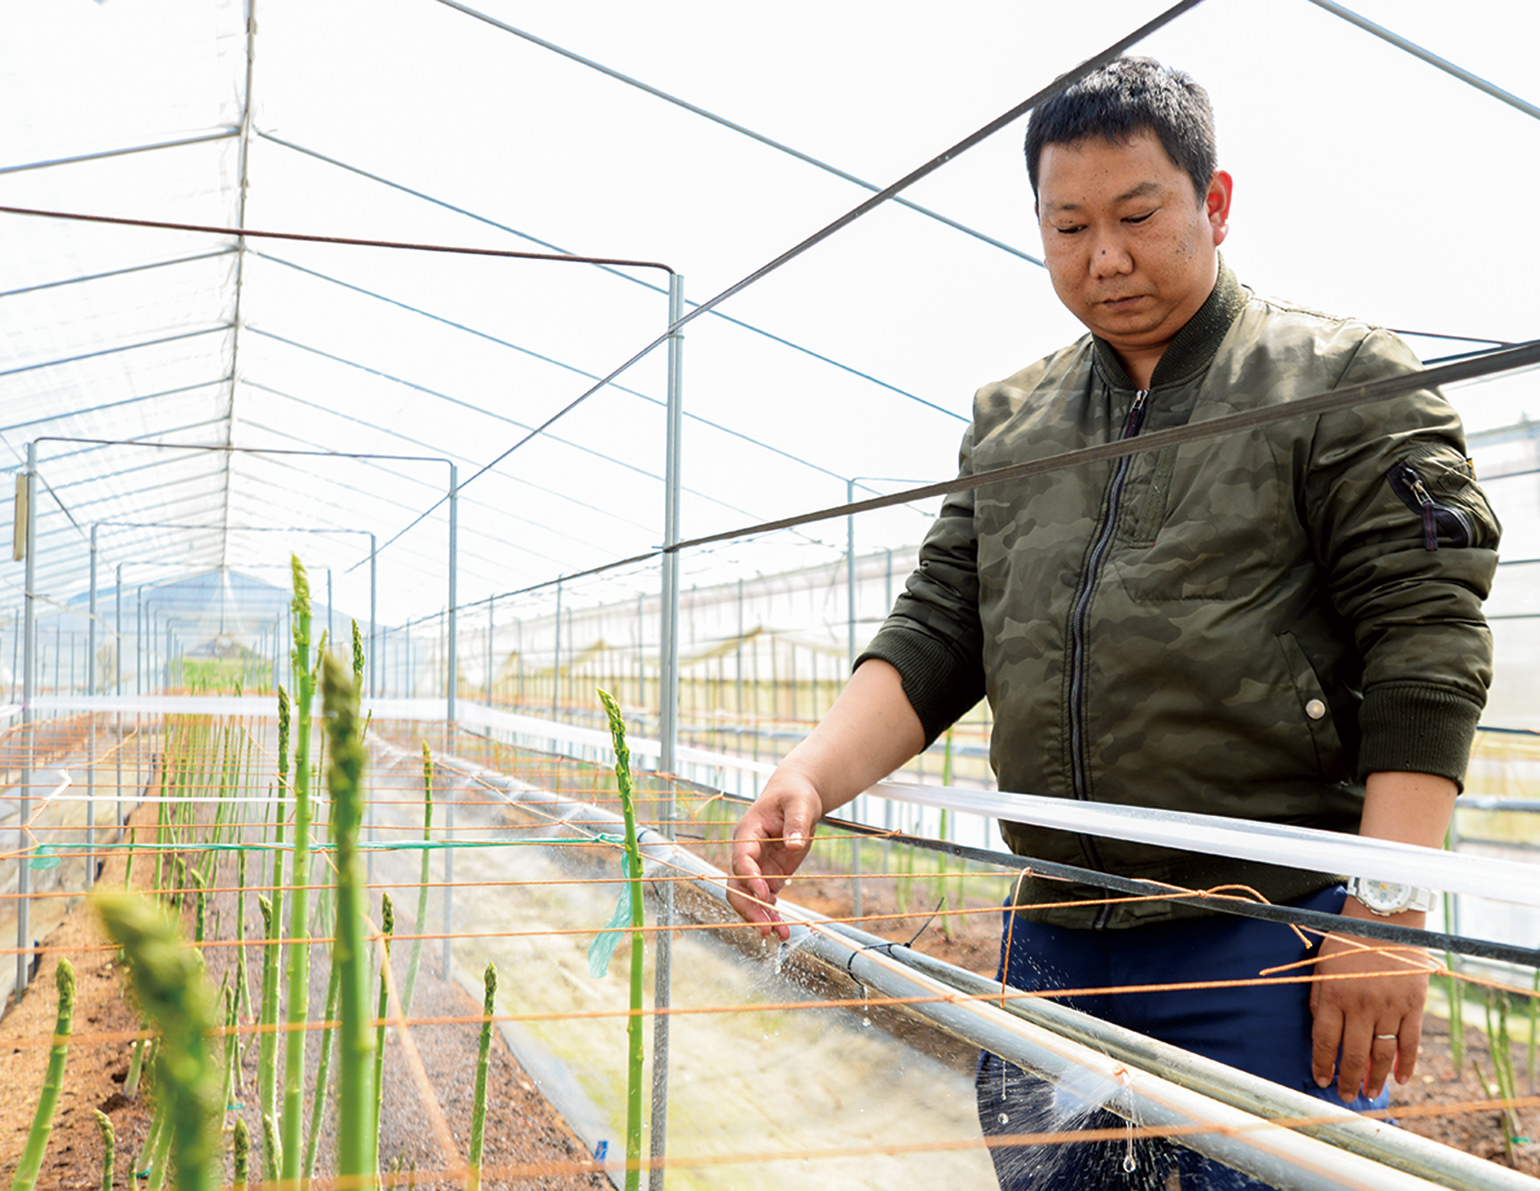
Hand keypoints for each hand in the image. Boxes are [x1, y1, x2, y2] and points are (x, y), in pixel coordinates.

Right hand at [726, 771, 823, 941]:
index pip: (741, 860)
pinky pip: (765, 899)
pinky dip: (772, 913)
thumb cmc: (795, 795)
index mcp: (747, 833)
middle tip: (766, 927)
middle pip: (737, 885)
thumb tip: (794, 844)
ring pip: (748, 897)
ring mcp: (757, 866)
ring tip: (780, 934)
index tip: (767, 894)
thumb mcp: (800, 803)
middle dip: (750, 908)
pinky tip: (782, 928)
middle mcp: (747, 853)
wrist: (796, 796)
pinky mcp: (770, 875)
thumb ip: (796, 822)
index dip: (750, 878)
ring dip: (761, 916)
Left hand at [1309, 898, 1436, 1101]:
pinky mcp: (1413, 1006)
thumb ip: (1320, 1001)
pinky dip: (1407, 1064)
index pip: (1324, 1041)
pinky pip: (1411, 1043)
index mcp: (1333, 996)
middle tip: (1348, 1096)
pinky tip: (1401, 1079)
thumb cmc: (1346, 943)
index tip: (1321, 1080)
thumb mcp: (1321, 967)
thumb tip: (1320, 1035)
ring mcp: (1389, 1007)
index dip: (1321, 1064)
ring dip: (1375, 1078)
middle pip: (1353, 1054)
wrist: (1383, 921)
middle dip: (1348, 1080)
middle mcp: (1360, 1005)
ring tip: (1370, 1093)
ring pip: (1382, 1054)